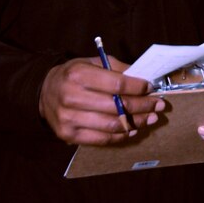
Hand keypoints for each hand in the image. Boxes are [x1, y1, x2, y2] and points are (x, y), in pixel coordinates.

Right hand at [39, 56, 164, 145]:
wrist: (44, 92)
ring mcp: (69, 119)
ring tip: (151, 118)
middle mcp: (72, 97)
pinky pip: (102, 139)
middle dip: (143, 106)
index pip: (117, 84)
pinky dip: (121, 136)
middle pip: (117, 106)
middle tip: (159, 105)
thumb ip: (117, 68)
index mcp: (79, 75)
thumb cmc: (73, 75)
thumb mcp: (92, 62)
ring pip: (112, 125)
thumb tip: (143, 77)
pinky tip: (132, 129)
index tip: (150, 87)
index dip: (137, 87)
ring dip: (136, 123)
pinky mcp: (69, 136)